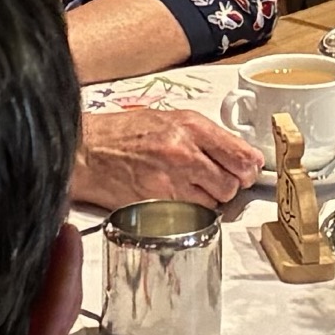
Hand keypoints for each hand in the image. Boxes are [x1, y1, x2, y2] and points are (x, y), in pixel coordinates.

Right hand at [71, 101, 261, 212]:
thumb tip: (235, 153)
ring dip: (207, 200)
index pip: (241, 154)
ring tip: (188, 188)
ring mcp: (171, 180)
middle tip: (216, 182)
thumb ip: (203, 136)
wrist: (85, 151)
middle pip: (232, 183)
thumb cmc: (121, 134)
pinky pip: (189, 215)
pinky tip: (172, 198)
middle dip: (229, 185)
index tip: (248, 171)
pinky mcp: (157, 204)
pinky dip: (187, 212)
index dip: (249, 167)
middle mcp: (184, 152)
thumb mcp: (167, 119)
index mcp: (190, 126)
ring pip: (213, 203)